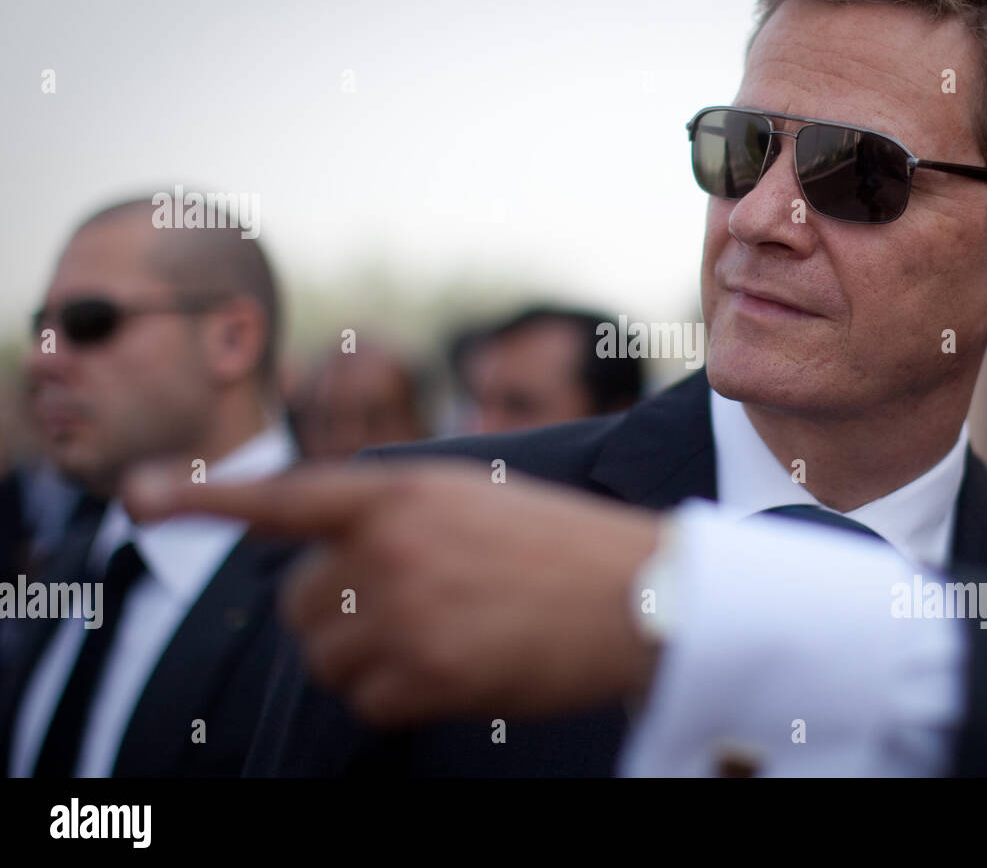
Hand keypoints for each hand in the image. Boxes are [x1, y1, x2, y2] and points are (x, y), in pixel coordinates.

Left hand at [123, 459, 662, 725]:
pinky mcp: (427, 675)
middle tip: (401, 612)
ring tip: (438, 639)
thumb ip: (393, 512)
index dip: (206, 497)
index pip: (286, 496)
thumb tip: (322, 552)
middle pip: (299, 603)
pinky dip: (397, 697)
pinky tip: (454, 670)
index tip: (139, 496)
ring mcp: (406, 612)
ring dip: (365, 659)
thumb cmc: (560, 546)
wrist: (639, 595)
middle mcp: (392, 546)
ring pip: (327, 658)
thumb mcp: (472, 498)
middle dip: (334, 615)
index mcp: (403, 491)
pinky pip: (366, 702)